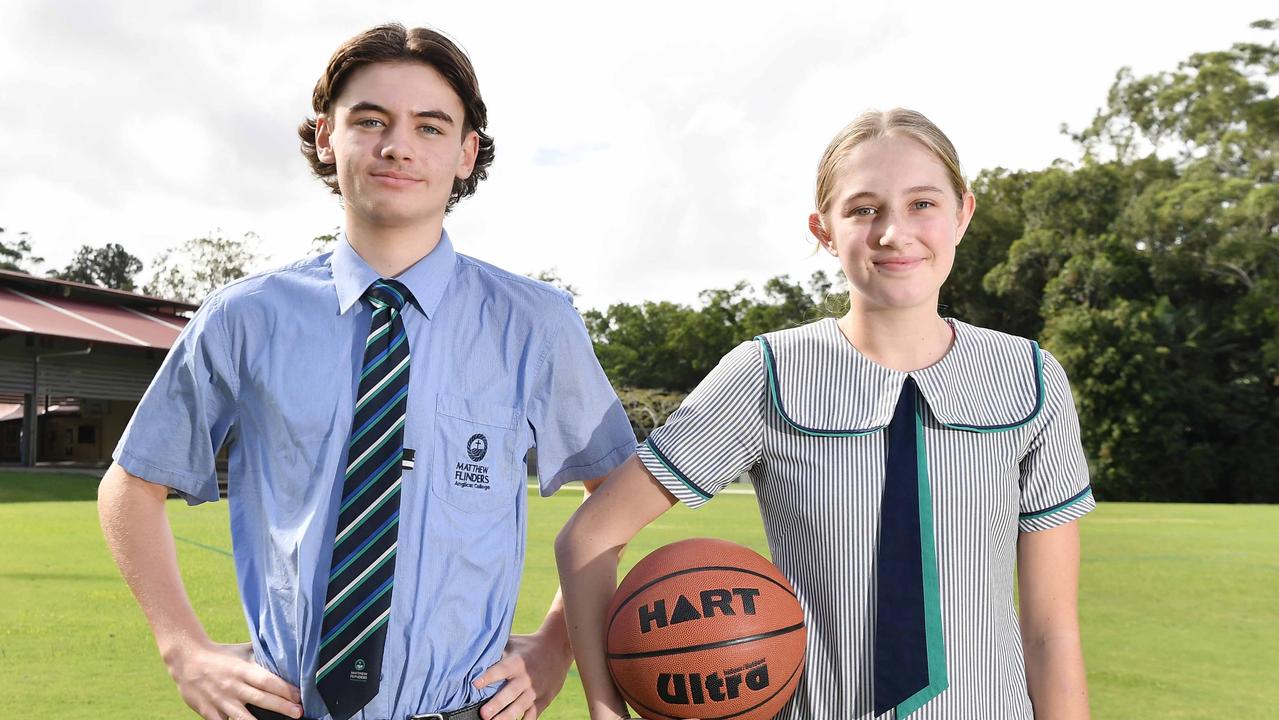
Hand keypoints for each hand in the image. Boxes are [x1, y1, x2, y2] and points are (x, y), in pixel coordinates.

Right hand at [164, 640, 302, 719]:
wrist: (186, 659)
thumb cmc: (220, 654)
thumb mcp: (242, 652)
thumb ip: (261, 656)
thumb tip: (286, 653)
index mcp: (242, 670)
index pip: (268, 680)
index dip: (284, 689)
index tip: (299, 696)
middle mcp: (233, 686)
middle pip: (261, 698)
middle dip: (281, 707)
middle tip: (298, 713)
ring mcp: (221, 701)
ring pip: (243, 717)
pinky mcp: (209, 712)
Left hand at [473, 630, 572, 719]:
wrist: (557, 648)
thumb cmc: (527, 645)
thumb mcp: (512, 643)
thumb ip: (496, 651)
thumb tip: (472, 654)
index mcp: (516, 662)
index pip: (500, 670)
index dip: (488, 677)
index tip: (475, 684)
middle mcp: (526, 677)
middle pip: (510, 693)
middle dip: (497, 704)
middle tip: (483, 714)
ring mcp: (535, 690)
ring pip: (520, 706)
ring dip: (507, 716)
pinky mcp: (543, 699)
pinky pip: (533, 714)